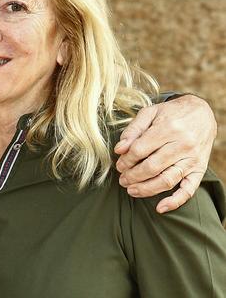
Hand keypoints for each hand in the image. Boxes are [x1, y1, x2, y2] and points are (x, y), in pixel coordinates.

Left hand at [114, 95, 216, 212]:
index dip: (126, 160)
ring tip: (131, 190)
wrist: (201, 113)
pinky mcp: (200, 170)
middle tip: (122, 180)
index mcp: (167, 129)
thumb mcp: (149, 113)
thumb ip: (133, 130)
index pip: (140, 150)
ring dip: (146, 189)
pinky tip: (160, 208)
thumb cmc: (171, 113)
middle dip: (132, 176)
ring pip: (167, 180)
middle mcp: (182, 145)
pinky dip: (175, 201)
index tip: (119, 165)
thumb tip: (119, 149)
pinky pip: (189, 190)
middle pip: (152, 167)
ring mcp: (192, 159)